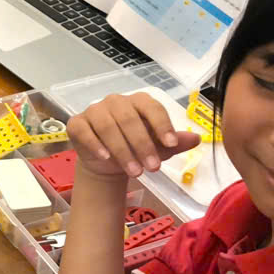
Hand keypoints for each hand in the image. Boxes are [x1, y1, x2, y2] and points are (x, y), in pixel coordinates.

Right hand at [66, 93, 199, 179]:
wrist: (108, 162)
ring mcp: (94, 111)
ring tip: (134, 172)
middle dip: (143, 145)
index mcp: (138, 102)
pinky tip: (106, 157)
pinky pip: (85, 131)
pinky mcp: (77, 123)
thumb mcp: (158, 148)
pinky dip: (95, 144)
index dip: (162, 125)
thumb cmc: (135, 149)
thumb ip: (175, 143)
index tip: (172, 145)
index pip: (151, 107)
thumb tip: (196, 139)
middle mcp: (115, 102)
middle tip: (153, 168)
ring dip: (122, 150)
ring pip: (107, 126)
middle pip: (129, 119)